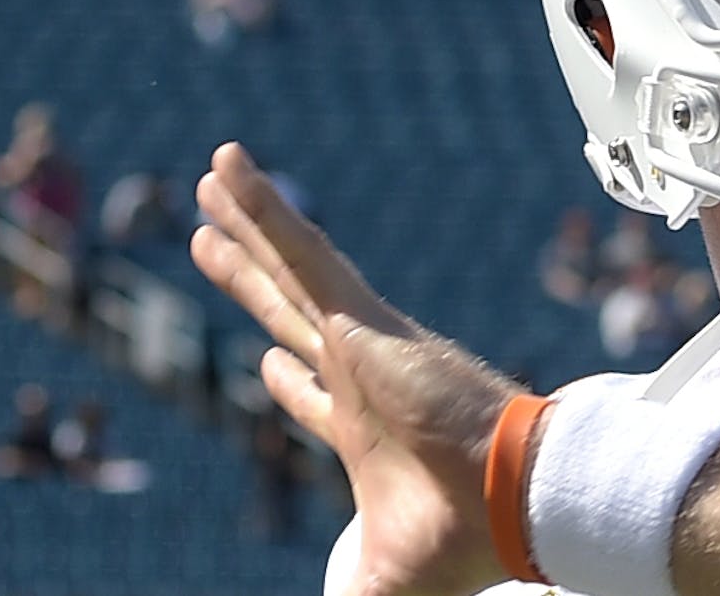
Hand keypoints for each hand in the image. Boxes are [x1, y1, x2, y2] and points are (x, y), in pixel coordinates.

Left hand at [192, 142, 524, 595]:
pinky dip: (264, 207)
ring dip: (248, 224)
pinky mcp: (359, 315)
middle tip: (211, 240)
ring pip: (288, 266)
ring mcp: (359, 339)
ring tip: (211, 181)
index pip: (315, 396)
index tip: (268, 361)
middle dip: (250, 278)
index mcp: (367, 433)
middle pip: (287, 312)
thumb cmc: (461, 543)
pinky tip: (228, 167)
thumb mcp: (380, 583)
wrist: (508, 499)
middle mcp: (360, 375)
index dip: (287, 380)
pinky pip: (300, 247)